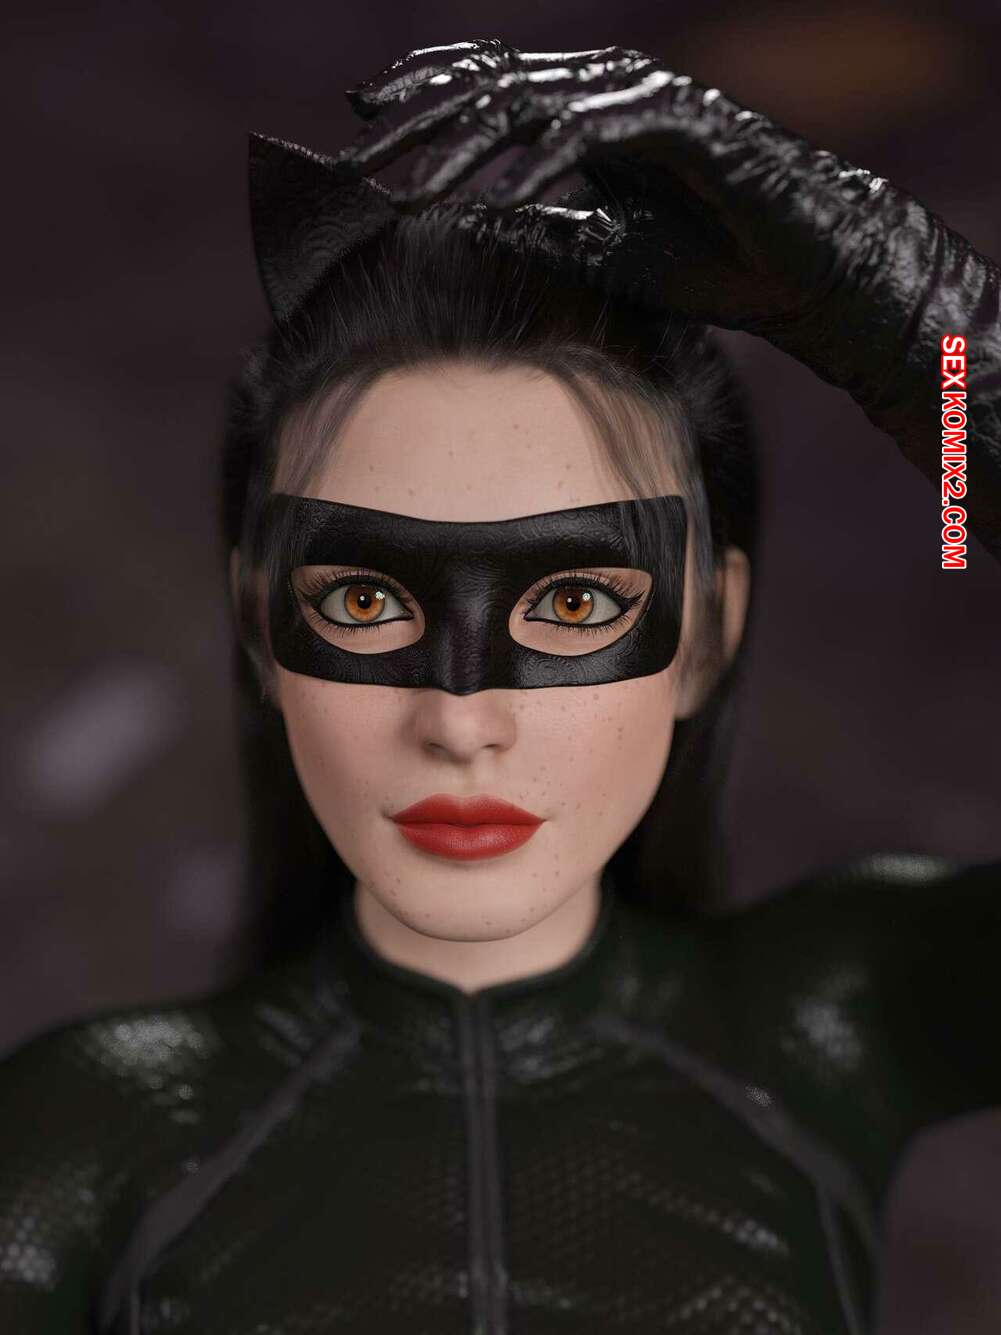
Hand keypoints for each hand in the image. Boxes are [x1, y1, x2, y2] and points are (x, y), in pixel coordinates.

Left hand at [338, 40, 1000, 556]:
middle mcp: (610, 91)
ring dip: (464, 146)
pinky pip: (594, 133)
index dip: (426, 97)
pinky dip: (544, 161)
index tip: (364, 126)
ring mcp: (645, 100)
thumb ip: (539, 228)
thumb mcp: (602, 249)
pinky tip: (500, 193)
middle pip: (492, 86)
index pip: (491, 87)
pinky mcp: (680, 123)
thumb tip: (472, 225)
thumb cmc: (710, 262)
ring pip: (531, 104)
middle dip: (418, 119)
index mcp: (588, 110)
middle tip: (356, 154)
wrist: (798, 272)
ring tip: (408, 186)